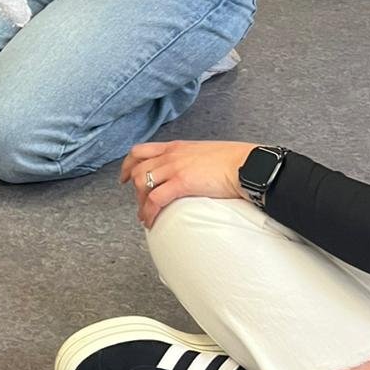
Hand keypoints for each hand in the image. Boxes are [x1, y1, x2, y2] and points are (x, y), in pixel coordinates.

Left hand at [120, 140, 255, 228]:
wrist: (246, 165)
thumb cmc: (234, 162)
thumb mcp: (205, 154)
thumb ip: (192, 161)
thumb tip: (191, 174)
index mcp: (176, 147)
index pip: (141, 151)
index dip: (128, 164)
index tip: (124, 177)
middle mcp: (170, 155)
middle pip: (137, 169)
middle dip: (133, 189)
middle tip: (140, 205)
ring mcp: (174, 167)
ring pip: (142, 184)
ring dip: (140, 203)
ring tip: (145, 218)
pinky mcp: (181, 182)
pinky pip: (155, 199)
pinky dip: (149, 212)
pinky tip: (150, 222)